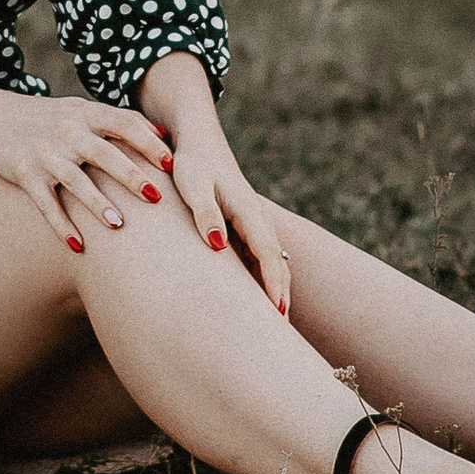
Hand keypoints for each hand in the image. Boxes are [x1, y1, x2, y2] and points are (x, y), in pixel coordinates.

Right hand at [0, 88, 176, 248]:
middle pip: (103, 153)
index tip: (171, 163)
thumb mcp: (83, 110)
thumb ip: (121, 120)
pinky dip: (61, 225)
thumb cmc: (52, 118)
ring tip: (119, 225)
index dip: (147, 142)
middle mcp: (68, 132)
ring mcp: (45, 154)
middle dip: (130, 175)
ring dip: (96, 203)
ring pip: (74, 180)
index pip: (123, 123)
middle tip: (156, 197)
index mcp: (87, 114)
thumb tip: (165, 133)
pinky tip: (78, 247)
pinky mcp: (25, 174)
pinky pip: (45, 203)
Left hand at [139, 56, 291, 313]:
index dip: (274, 284)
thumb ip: (205, 214)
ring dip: (274, 289)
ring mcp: (250, 224)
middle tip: (282, 332)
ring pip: (270, 262)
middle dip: (281, 294)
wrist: (198, 142)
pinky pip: (257, 258)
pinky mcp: (241, 227)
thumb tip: (218, 246)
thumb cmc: (192, 164)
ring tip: (273, 325)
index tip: (278, 312)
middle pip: (276, 262)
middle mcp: (255, 220)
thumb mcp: (193, 186)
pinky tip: (254, 301)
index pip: (268, 254)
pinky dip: (262, 279)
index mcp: (247, 212)